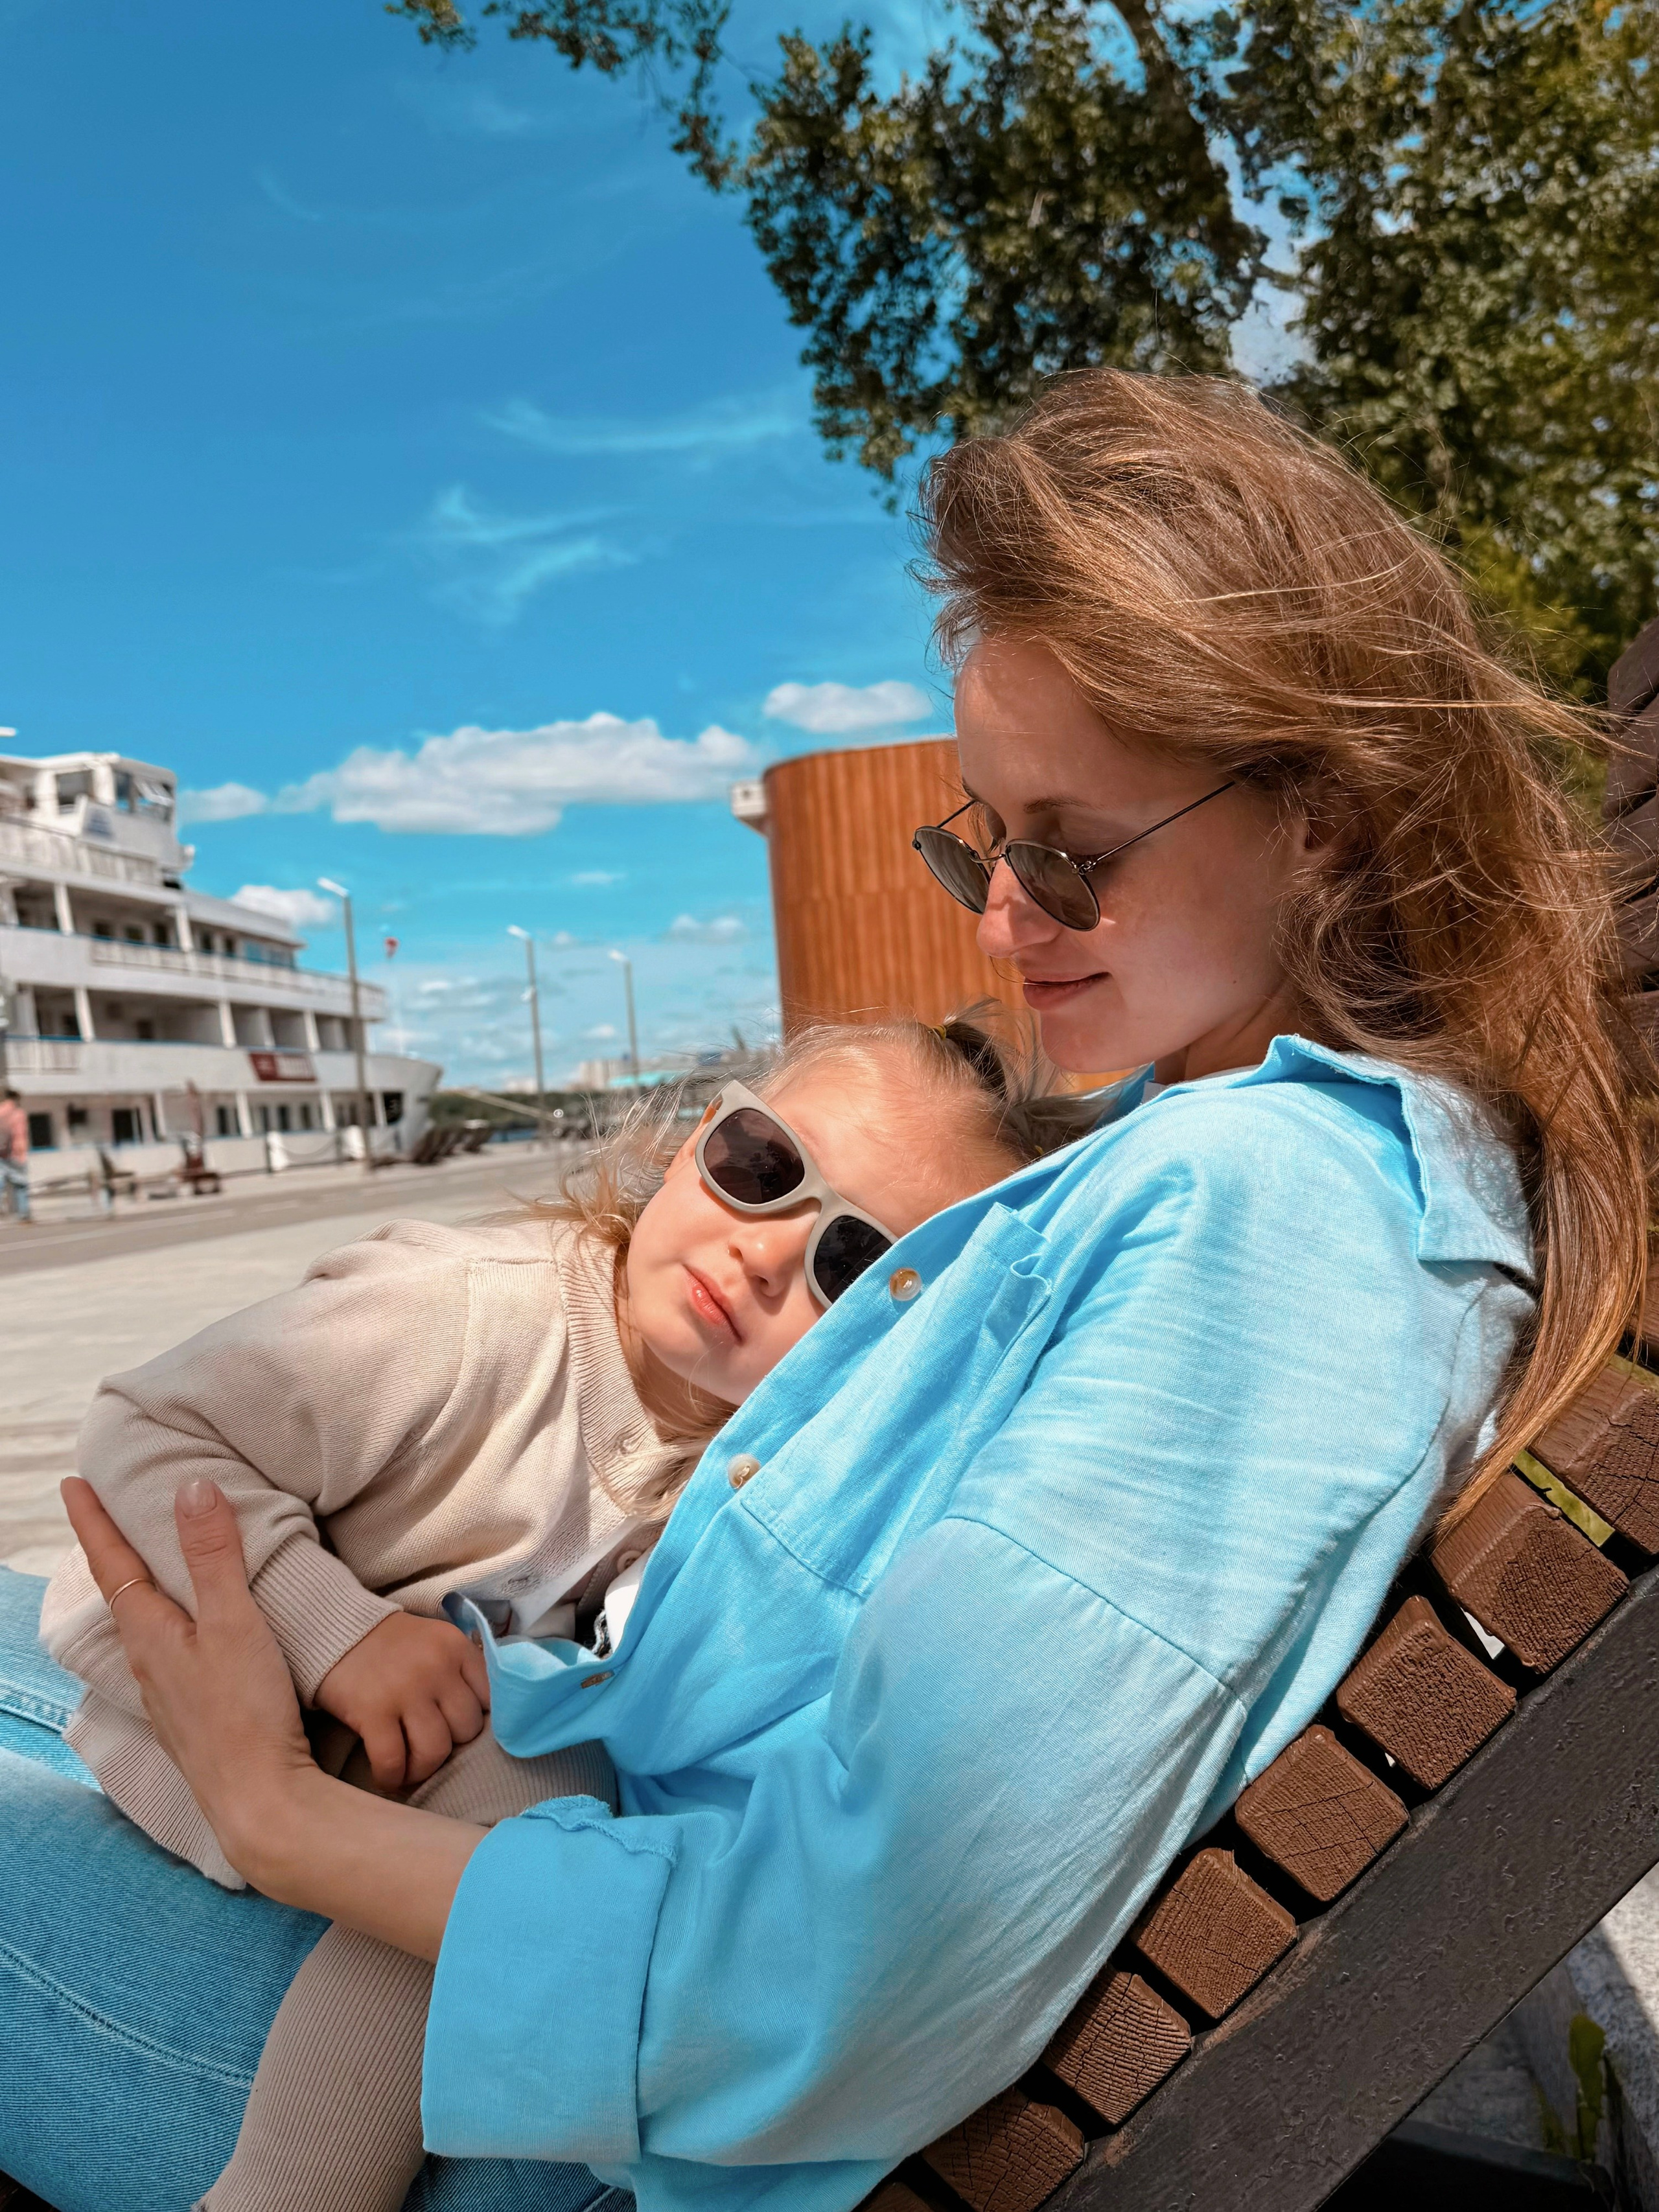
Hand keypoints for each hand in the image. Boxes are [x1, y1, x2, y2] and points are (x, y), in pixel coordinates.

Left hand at [61, 1475, 486, 1952]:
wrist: (259, 1802)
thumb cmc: (246, 1711)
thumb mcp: (235, 1622)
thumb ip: (215, 1557)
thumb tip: (192, 1488)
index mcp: (150, 1633)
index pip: (112, 1562)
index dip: (93, 1520)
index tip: (72, 1483)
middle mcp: (147, 1662)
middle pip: (120, 1593)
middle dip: (110, 1550)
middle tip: (102, 1513)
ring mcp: (166, 1693)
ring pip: (141, 1625)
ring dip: (136, 1587)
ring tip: (141, 1564)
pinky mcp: (189, 1714)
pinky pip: (165, 1652)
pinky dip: (164, 1622)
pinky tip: (181, 1632)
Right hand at [315, 1611, 490, 1792]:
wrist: (334, 1630)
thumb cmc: (390, 1645)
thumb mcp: (436, 1643)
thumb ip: (460, 1672)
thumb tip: (481, 1719)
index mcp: (457, 1648)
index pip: (491, 1699)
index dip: (475, 1721)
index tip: (457, 1729)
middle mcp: (437, 1668)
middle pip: (466, 1730)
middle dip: (450, 1745)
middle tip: (429, 1747)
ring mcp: (405, 1690)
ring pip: (435, 1752)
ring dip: (422, 1769)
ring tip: (409, 1768)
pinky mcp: (372, 1712)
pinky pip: (393, 1761)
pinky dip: (391, 1778)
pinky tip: (387, 1776)